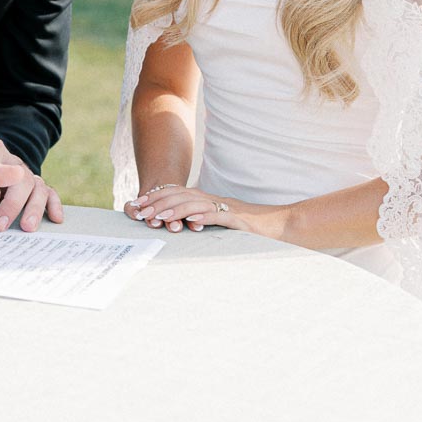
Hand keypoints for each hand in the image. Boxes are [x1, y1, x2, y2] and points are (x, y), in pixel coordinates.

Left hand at [0, 137, 63, 232]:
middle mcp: (13, 161)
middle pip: (21, 178)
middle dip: (13, 204)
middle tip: (2, 225)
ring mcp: (26, 173)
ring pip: (37, 185)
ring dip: (34, 207)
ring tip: (27, 227)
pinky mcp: (36, 185)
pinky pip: (49, 191)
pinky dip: (54, 204)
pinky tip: (56, 218)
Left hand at [124, 182, 289, 239]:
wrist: (282, 224)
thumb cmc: (253, 227)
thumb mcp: (224, 223)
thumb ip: (206, 221)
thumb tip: (185, 225)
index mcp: (209, 201)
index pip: (178, 194)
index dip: (157, 197)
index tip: (139, 205)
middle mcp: (214, 201)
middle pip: (181, 196)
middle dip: (157, 203)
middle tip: (139, 211)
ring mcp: (226, 209)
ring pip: (195, 205)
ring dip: (174, 210)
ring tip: (157, 216)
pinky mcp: (238, 220)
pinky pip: (219, 216)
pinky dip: (203, 217)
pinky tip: (191, 222)